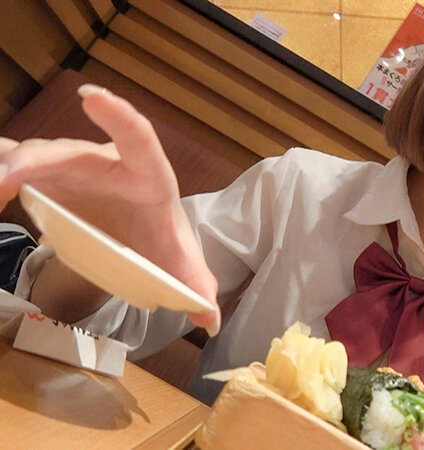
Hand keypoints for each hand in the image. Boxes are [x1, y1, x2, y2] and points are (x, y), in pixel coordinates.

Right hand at [0, 84, 219, 333]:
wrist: (136, 228)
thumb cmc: (159, 235)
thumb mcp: (177, 260)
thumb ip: (195, 284)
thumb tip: (211, 320)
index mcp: (147, 176)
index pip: (140, 140)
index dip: (120, 117)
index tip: (93, 96)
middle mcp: (105, 161)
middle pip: (68, 152)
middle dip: (35, 162)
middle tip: (4, 182)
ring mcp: (70, 164)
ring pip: (31, 154)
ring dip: (6, 167)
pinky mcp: (44, 174)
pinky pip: (13, 164)